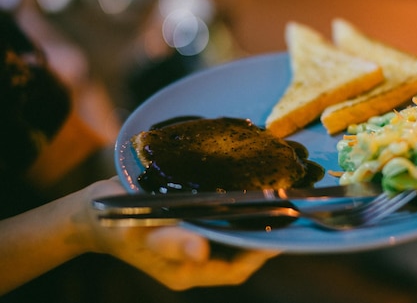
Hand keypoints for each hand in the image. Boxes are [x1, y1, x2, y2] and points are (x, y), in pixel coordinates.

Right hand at [82, 178, 280, 289]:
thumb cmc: (115, 224)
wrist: (92, 211)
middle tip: (282, 209)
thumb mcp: (140, 232)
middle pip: (239, 253)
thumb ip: (171, 242)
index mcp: (186, 273)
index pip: (235, 270)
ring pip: (231, 235)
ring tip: (270, 196)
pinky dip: (233, 207)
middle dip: (260, 234)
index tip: (279, 232)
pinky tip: (244, 187)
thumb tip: (201, 252)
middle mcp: (195, 261)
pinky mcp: (190, 224)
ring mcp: (193, 242)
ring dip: (250, 219)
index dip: (259, 254)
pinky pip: (219, 220)